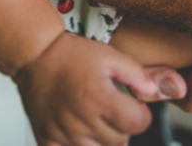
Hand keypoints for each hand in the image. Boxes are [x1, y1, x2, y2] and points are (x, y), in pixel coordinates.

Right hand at [14, 32, 186, 145]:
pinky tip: (79, 132)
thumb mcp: (109, 55)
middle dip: (122, 126)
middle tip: (110, 109)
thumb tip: (155, 92)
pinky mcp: (48, 140)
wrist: (35, 56)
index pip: (138, 124)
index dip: (140, 114)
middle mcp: (82, 119)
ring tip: (94, 118)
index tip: (133, 106)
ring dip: (103, 139)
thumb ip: (137, 74)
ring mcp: (64, 133)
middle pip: (121, 140)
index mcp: (99, 98)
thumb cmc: (70, 54)